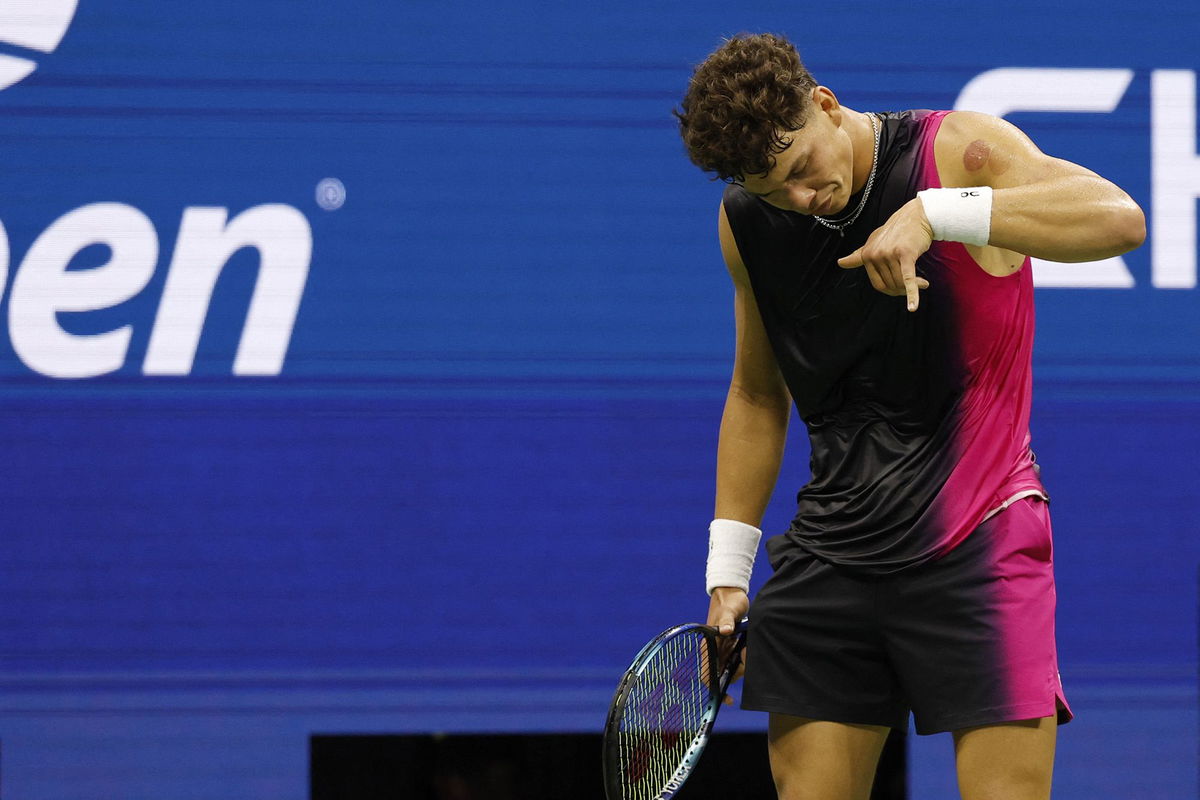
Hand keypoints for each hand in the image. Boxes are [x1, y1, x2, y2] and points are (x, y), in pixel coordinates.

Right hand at [707, 587, 748, 703]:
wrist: (733, 593)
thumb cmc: (728, 602)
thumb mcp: (729, 610)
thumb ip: (726, 620)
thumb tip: (724, 630)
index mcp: (709, 646)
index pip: (707, 674)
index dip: (715, 688)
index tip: (728, 699)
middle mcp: (715, 650)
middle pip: (723, 674)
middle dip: (736, 675)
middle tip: (747, 664)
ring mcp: (724, 649)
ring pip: (733, 668)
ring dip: (742, 666)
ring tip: (748, 650)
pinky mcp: (732, 645)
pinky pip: (738, 659)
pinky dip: (745, 659)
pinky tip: (749, 649)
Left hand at [836, 198, 933, 310]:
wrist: (917, 216)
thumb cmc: (897, 230)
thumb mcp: (874, 241)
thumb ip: (859, 255)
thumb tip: (840, 263)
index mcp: (867, 254)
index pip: (877, 284)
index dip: (890, 290)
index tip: (900, 290)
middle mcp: (875, 254)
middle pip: (889, 285)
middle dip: (902, 290)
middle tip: (916, 285)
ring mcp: (889, 254)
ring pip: (899, 283)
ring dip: (913, 288)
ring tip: (923, 283)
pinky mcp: (905, 254)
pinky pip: (908, 279)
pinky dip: (912, 294)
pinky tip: (913, 307)